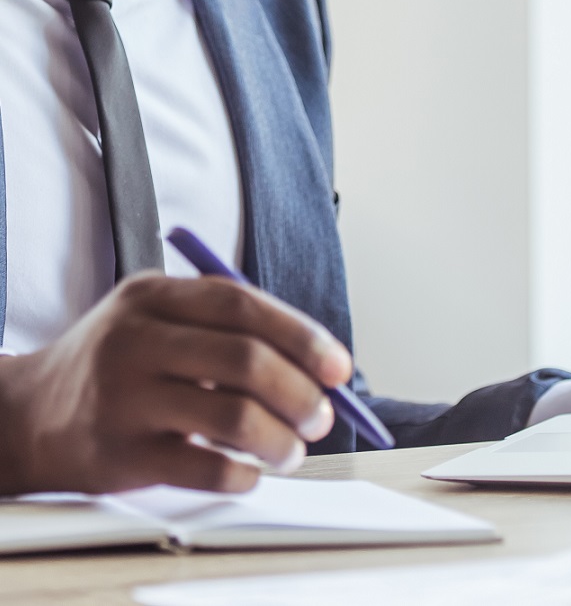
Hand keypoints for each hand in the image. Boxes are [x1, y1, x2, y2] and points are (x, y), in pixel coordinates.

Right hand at [0, 273, 351, 494]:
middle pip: (247, 360)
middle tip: (321, 417)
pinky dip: (243, 475)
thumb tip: (320, 367)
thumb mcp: (157, 320)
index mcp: (153, 296)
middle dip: (301, 394)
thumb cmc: (119, 364)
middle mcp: (135, 340)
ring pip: (234, 417)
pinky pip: (205, 469)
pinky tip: (249, 474)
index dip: (302, 336)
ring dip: (281, 440)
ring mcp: (124, 398)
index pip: (243, 305)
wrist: (28, 414)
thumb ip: (230, 330)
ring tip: (293, 451)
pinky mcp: (120, 455)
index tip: (339, 368)